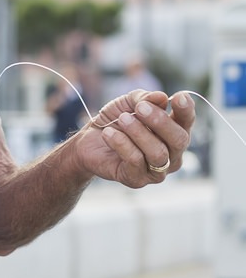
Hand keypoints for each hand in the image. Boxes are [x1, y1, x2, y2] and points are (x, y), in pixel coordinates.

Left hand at [72, 88, 194, 187]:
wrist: (90, 140)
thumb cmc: (116, 120)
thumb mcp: (129, 102)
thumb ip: (145, 99)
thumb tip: (162, 97)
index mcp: (174, 132)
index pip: (187, 122)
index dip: (186, 110)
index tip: (179, 97)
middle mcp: (172, 154)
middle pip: (179, 140)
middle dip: (160, 122)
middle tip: (140, 108)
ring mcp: (157, 170)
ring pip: (158, 153)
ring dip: (139, 132)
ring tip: (122, 119)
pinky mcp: (137, 180)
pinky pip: (135, 161)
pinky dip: (121, 143)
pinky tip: (109, 133)